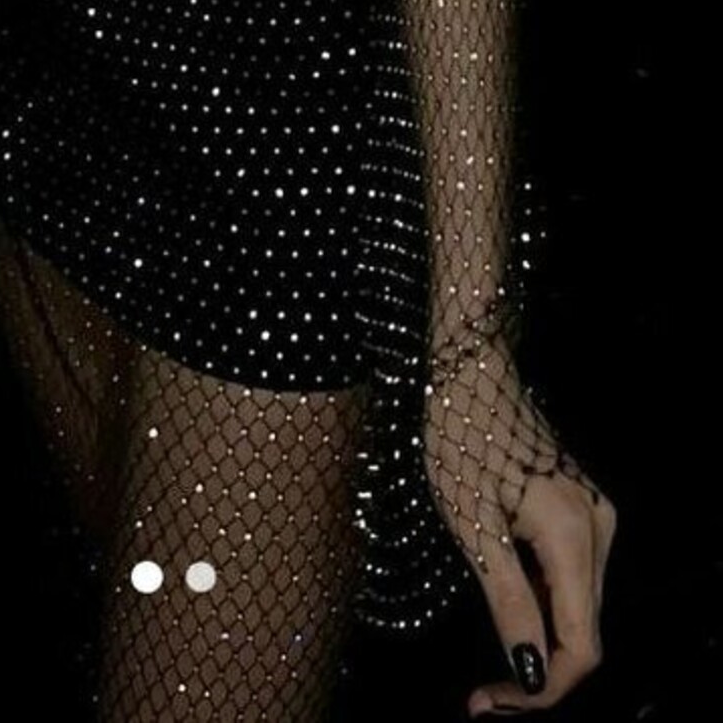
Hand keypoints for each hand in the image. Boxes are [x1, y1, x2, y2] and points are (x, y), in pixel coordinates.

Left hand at [423, 332, 615, 711]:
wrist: (472, 371)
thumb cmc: (461, 438)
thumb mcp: (472, 526)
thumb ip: (507, 600)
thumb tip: (531, 673)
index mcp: (575, 536)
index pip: (580, 648)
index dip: (540, 690)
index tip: (486, 702)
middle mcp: (600, 529)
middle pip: (584, 632)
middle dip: (537, 670)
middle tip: (482, 693)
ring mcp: (596, 516)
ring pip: (578, 607)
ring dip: (539, 637)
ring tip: (487, 646)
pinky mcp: (582, 509)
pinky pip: (570, 577)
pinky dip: (541, 602)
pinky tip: (504, 594)